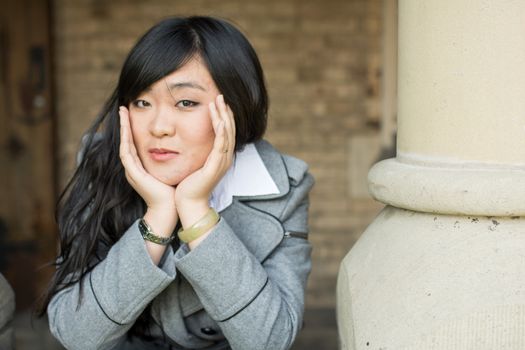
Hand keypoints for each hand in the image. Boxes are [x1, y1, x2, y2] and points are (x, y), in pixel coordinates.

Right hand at [119, 106, 177, 231]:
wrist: (169, 210)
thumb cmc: (172, 192)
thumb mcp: (170, 170)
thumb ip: (169, 159)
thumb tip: (178, 146)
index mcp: (141, 167)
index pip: (133, 143)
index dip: (132, 128)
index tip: (132, 113)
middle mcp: (133, 168)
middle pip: (126, 142)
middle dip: (124, 125)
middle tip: (123, 108)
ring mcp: (132, 172)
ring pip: (124, 146)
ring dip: (123, 129)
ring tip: (123, 114)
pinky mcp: (134, 176)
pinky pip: (127, 156)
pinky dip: (126, 142)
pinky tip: (126, 130)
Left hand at [174, 94, 235, 226]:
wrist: (188, 204)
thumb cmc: (188, 185)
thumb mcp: (194, 163)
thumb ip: (196, 151)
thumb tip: (188, 139)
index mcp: (220, 156)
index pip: (226, 131)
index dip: (223, 116)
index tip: (217, 102)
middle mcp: (225, 158)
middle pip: (230, 129)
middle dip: (225, 112)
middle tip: (220, 96)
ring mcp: (222, 162)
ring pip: (227, 134)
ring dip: (224, 116)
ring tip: (219, 102)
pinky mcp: (216, 166)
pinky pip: (222, 145)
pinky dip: (222, 131)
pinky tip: (220, 120)